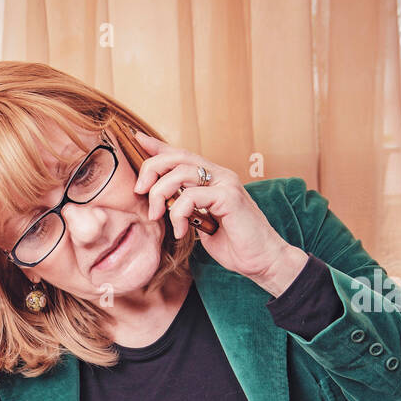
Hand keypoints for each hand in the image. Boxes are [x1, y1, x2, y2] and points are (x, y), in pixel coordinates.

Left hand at [132, 131, 305, 295]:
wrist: (262, 260)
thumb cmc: (235, 244)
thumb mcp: (203, 223)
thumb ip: (187, 208)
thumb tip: (165, 203)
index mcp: (213, 179)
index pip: (182, 154)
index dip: (159, 146)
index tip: (138, 139)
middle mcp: (220, 175)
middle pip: (177, 157)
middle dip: (151, 170)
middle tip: (140, 192)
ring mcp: (226, 183)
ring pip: (181, 173)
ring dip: (161, 194)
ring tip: (158, 216)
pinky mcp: (229, 197)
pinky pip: (192, 196)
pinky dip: (179, 214)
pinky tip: (182, 231)